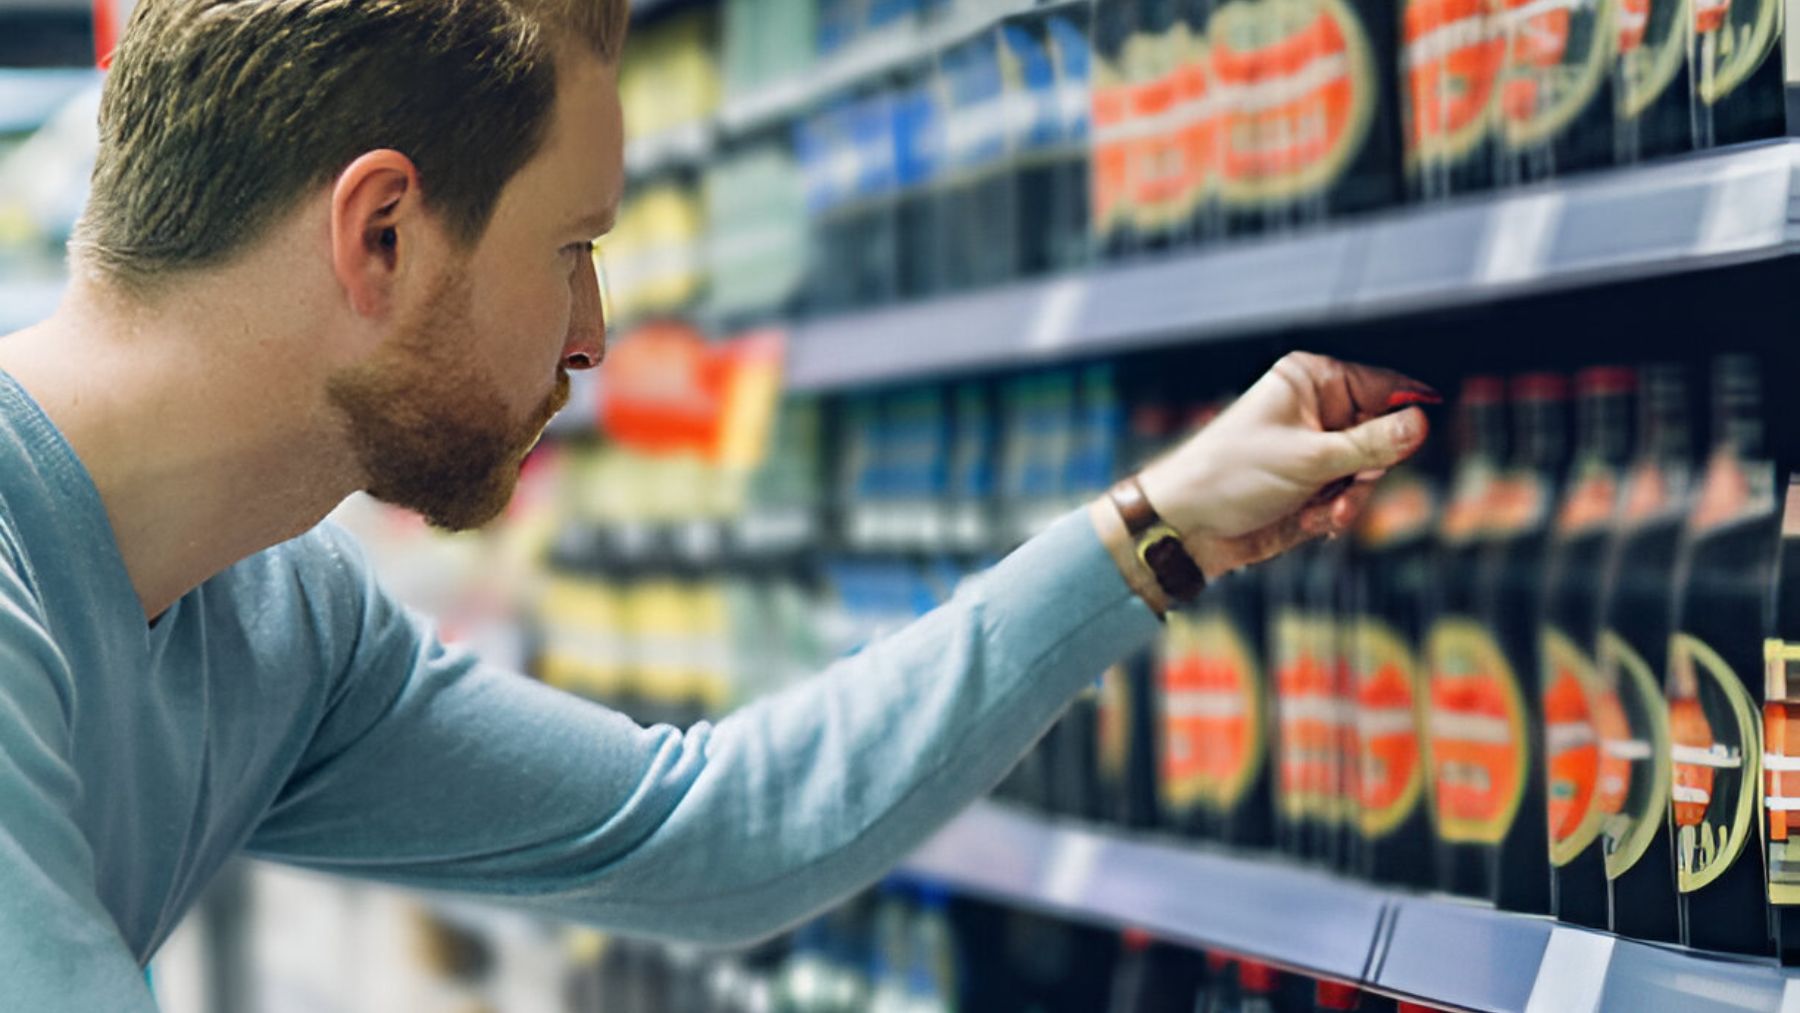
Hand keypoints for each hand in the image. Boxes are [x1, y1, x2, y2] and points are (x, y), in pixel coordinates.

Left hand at [1138, 352, 1435, 577]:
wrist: (1186, 525)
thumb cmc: (1231, 475)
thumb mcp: (1310, 459)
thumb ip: (1372, 444)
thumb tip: (1423, 423)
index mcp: (1313, 380)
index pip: (1385, 385)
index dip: (1408, 413)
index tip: (1421, 438)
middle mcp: (1317, 409)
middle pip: (1385, 435)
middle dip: (1369, 471)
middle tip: (1345, 493)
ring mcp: (1315, 448)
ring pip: (1369, 472)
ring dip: (1351, 499)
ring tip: (1321, 514)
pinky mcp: (1310, 484)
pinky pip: (1348, 497)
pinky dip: (1335, 513)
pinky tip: (1310, 522)